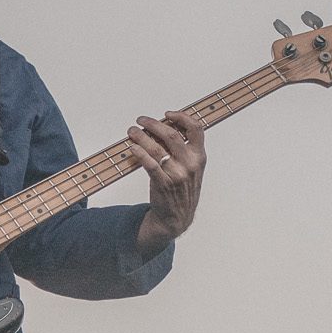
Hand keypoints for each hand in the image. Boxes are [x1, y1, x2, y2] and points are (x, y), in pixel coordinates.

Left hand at [127, 111, 205, 254]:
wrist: (177, 217)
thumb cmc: (182, 190)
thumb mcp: (191, 169)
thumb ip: (184, 149)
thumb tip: (164, 129)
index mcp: (199, 157)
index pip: (195, 129)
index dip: (181, 117)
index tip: (167, 114)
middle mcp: (190, 164)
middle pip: (171, 134)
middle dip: (153, 124)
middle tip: (141, 120)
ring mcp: (177, 174)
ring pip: (157, 147)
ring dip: (141, 136)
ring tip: (132, 132)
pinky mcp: (163, 183)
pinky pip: (149, 163)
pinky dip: (139, 152)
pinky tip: (132, 147)